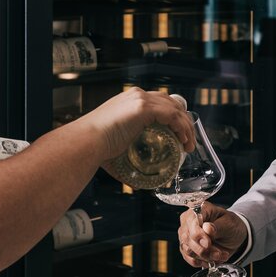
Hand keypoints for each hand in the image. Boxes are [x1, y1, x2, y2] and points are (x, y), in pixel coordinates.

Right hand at [78, 88, 195, 162]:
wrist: (86, 142)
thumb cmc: (95, 147)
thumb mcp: (115, 145)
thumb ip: (127, 156)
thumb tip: (136, 181)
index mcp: (129, 100)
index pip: (159, 102)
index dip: (173, 115)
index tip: (180, 132)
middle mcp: (136, 95)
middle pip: (171, 102)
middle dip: (183, 120)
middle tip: (187, 140)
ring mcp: (140, 100)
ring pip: (175, 109)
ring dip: (186, 127)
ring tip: (189, 145)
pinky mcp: (143, 108)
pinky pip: (172, 115)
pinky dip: (181, 127)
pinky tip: (184, 140)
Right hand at [177, 201, 247, 267]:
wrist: (233, 237)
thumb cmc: (231, 225)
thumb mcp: (229, 223)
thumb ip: (218, 226)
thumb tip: (207, 228)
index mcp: (198, 210)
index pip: (191, 221)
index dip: (198, 234)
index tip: (208, 244)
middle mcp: (188, 222)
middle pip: (187, 238)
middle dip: (204, 249)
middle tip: (219, 253)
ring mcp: (186, 235)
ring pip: (188, 250)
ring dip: (206, 257)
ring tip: (220, 255)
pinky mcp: (187, 248)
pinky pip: (190, 259)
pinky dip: (202, 262)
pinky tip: (212, 260)